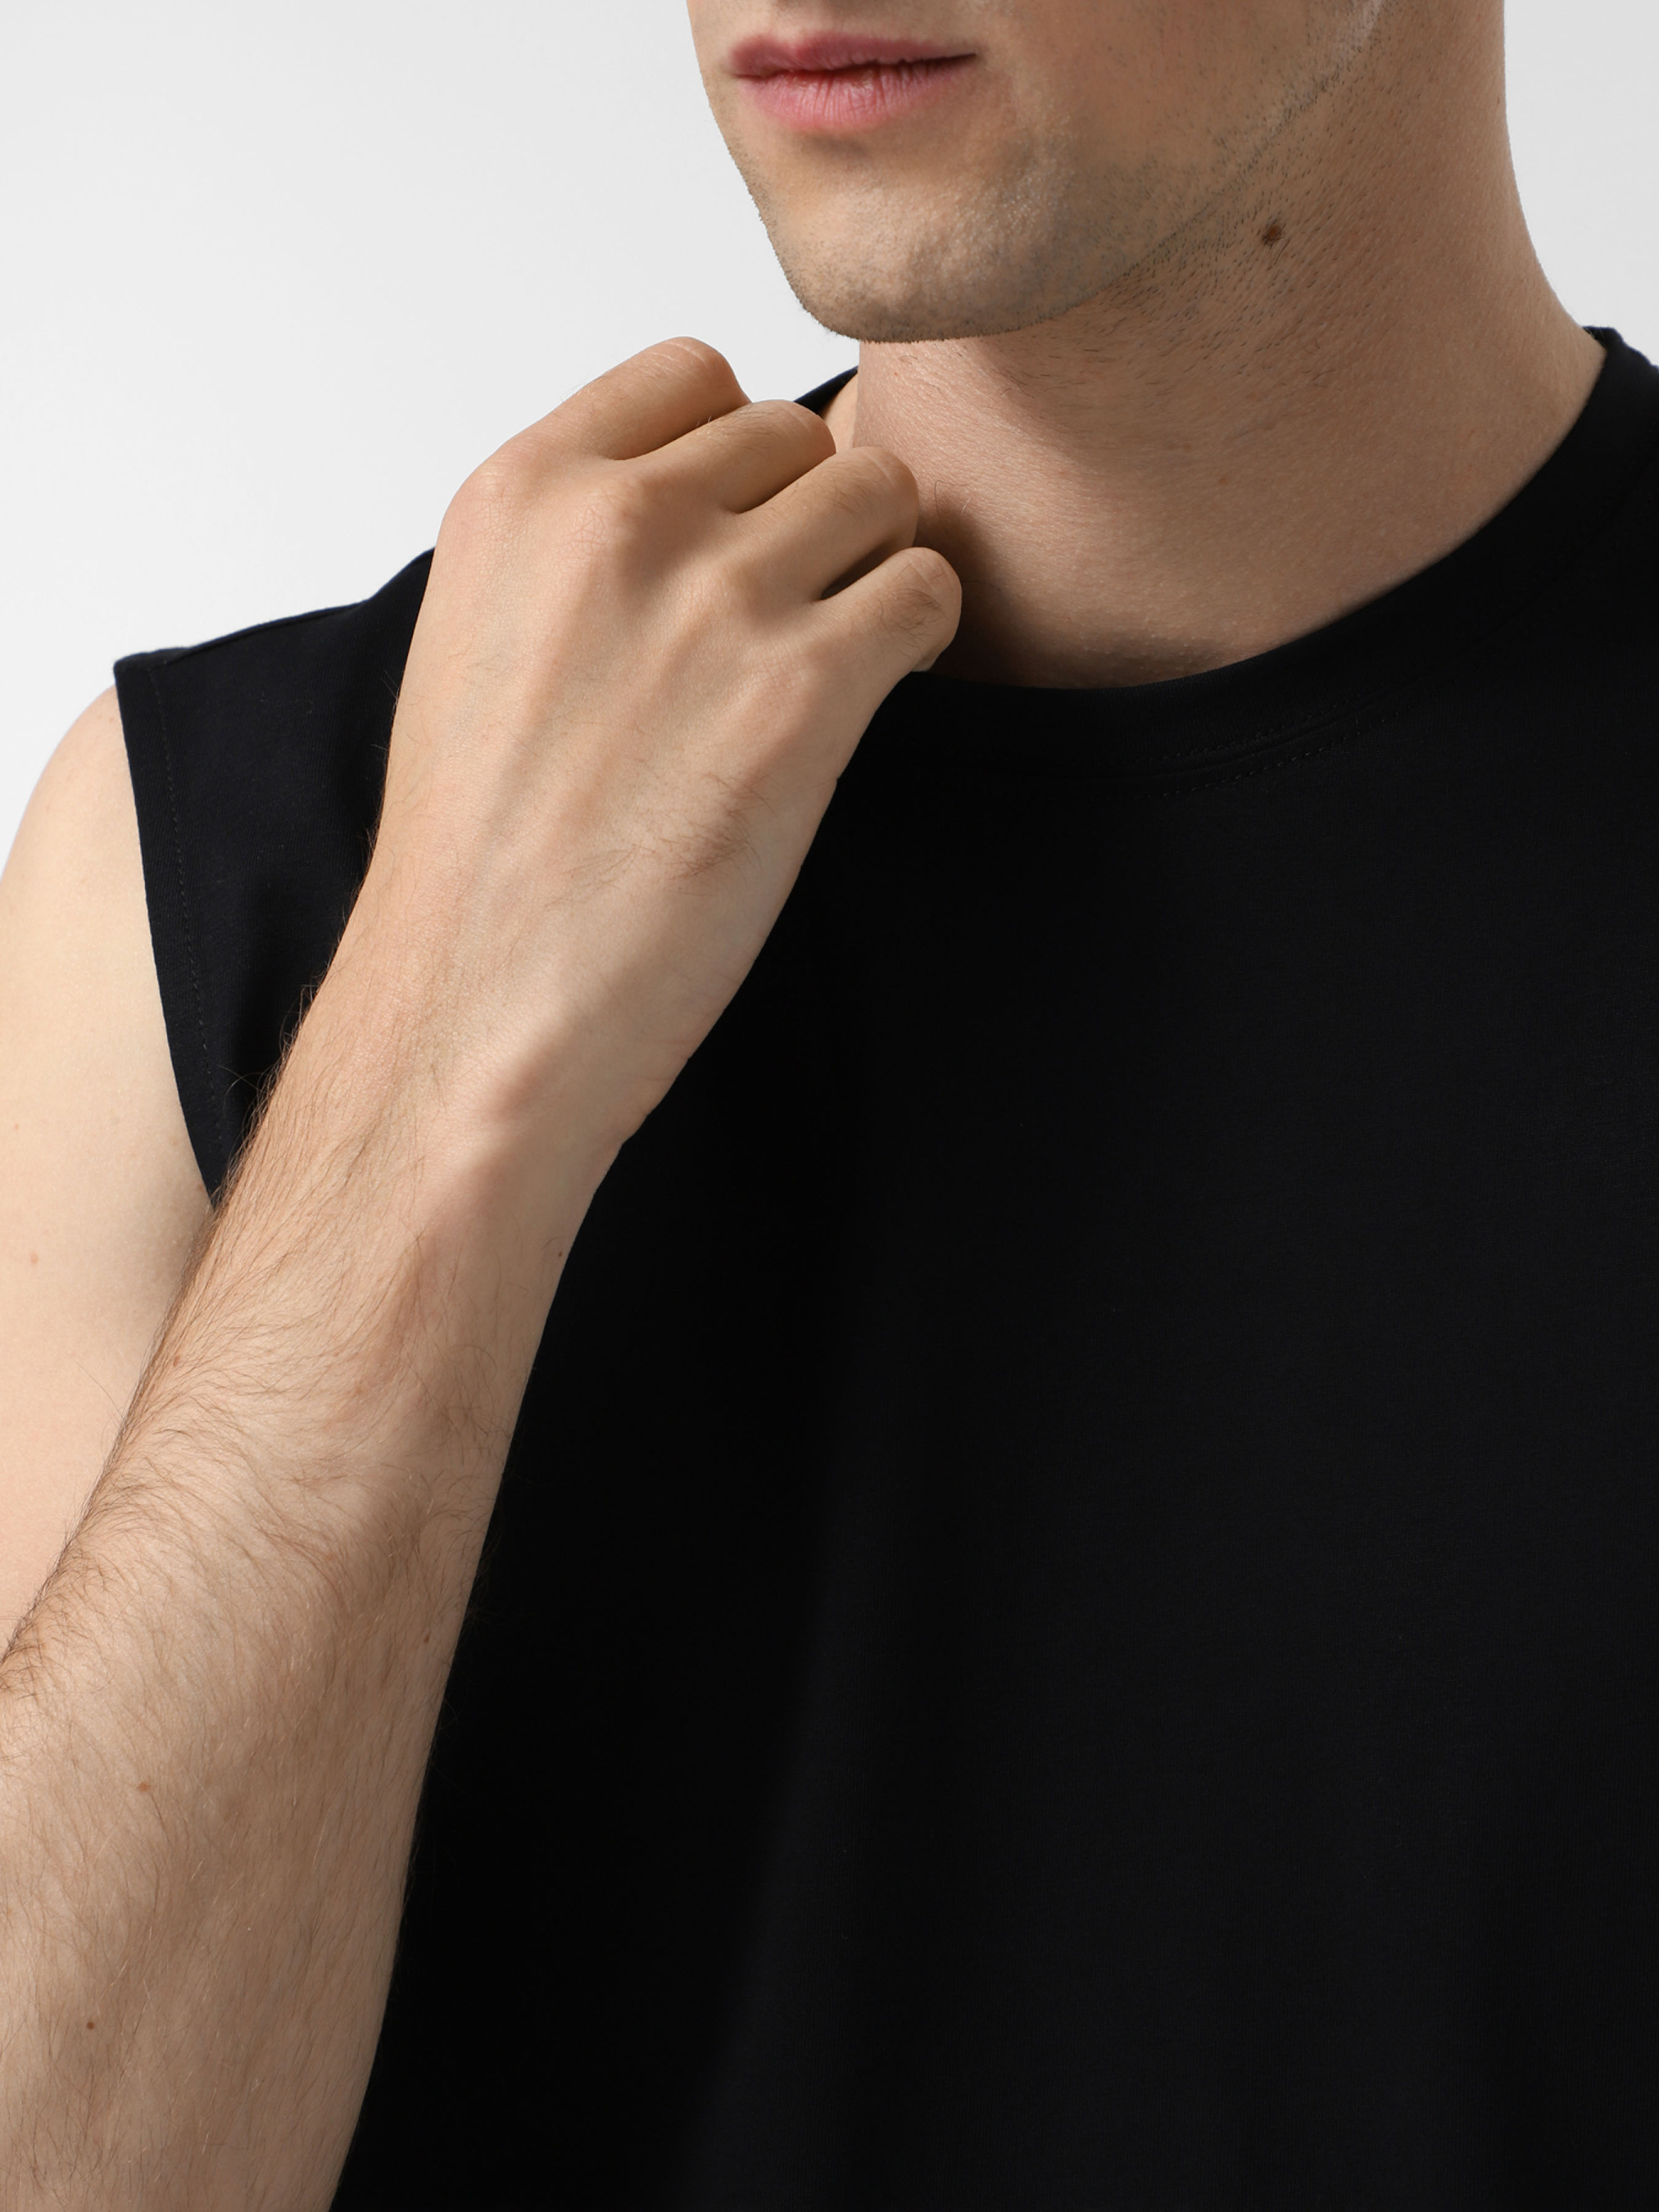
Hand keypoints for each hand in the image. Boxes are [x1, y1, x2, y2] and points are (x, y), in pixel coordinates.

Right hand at [345, 337, 958, 1174]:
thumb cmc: (483, 860)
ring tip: (835, 659)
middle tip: (794, 620)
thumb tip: (702, 498)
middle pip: (797, 431)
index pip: (693, 373)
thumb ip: (575, 549)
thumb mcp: (481, 644)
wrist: (483, 1005)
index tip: (739, 535)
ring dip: (877, 567)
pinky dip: (921, 637)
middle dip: (813, 516)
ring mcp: (713, 599)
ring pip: (879, 493)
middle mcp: (614, 519)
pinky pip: (928, 589)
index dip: (739, 453)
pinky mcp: (802, 691)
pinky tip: (868, 698)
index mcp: (522, 494)